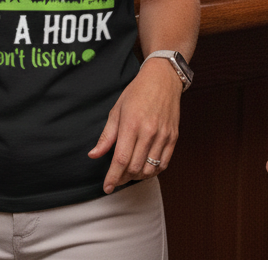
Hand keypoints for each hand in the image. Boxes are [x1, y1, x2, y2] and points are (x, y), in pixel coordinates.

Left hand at [88, 59, 182, 193]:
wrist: (163, 79)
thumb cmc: (137, 92)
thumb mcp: (117, 109)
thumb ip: (106, 135)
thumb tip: (94, 155)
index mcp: (131, 123)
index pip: (120, 159)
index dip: (112, 177)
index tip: (106, 187)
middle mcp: (148, 131)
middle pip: (135, 167)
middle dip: (122, 178)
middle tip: (116, 178)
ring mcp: (163, 136)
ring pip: (149, 169)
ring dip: (137, 176)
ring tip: (129, 173)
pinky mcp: (173, 138)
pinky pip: (163, 164)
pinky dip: (153, 171)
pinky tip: (145, 168)